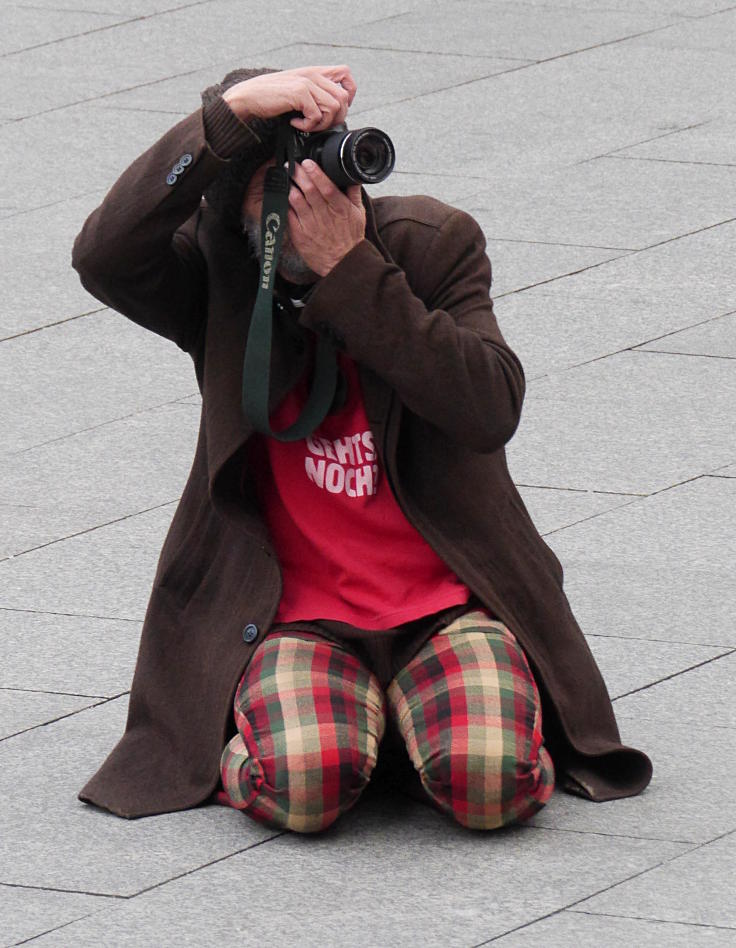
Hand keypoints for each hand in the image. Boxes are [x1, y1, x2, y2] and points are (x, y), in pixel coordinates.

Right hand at [222, 65, 355, 131]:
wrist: (249, 96)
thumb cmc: (272, 96)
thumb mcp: (298, 89)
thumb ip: (315, 92)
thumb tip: (334, 109)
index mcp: (316, 72)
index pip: (346, 75)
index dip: (348, 94)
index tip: (335, 108)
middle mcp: (314, 75)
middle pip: (343, 98)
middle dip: (335, 118)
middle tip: (318, 124)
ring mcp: (307, 83)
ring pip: (333, 108)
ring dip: (321, 124)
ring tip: (306, 125)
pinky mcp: (299, 93)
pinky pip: (317, 116)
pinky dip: (307, 126)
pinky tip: (295, 123)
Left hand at [287, 160, 366, 276]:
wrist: (343, 263)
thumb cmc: (350, 239)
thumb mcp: (359, 214)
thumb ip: (354, 193)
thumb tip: (351, 175)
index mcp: (340, 209)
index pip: (327, 187)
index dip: (316, 174)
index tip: (308, 163)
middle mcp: (324, 216)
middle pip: (309, 191)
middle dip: (299, 174)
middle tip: (293, 164)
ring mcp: (311, 226)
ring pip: (296, 201)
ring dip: (290, 187)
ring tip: (287, 177)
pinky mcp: (300, 235)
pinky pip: (290, 215)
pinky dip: (286, 203)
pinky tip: (284, 195)